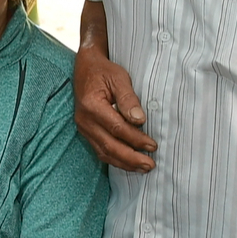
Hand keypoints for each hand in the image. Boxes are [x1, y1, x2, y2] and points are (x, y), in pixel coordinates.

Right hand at [74, 46, 156, 171]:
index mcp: (92, 106)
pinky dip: (115, 159)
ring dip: (124, 163)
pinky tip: (129, 163)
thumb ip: (128, 99)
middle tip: (150, 165)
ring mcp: (84, 128)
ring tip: (143, 168)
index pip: (117, 128)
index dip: (136, 139)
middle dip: (131, 158)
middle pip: (109, 146)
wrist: (85, 69)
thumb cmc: (104, 72)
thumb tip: (139, 120)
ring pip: (104, 152)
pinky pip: (100, 150)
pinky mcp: (87, 132)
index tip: (153, 145)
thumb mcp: (119, 78)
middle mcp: (85, 121)